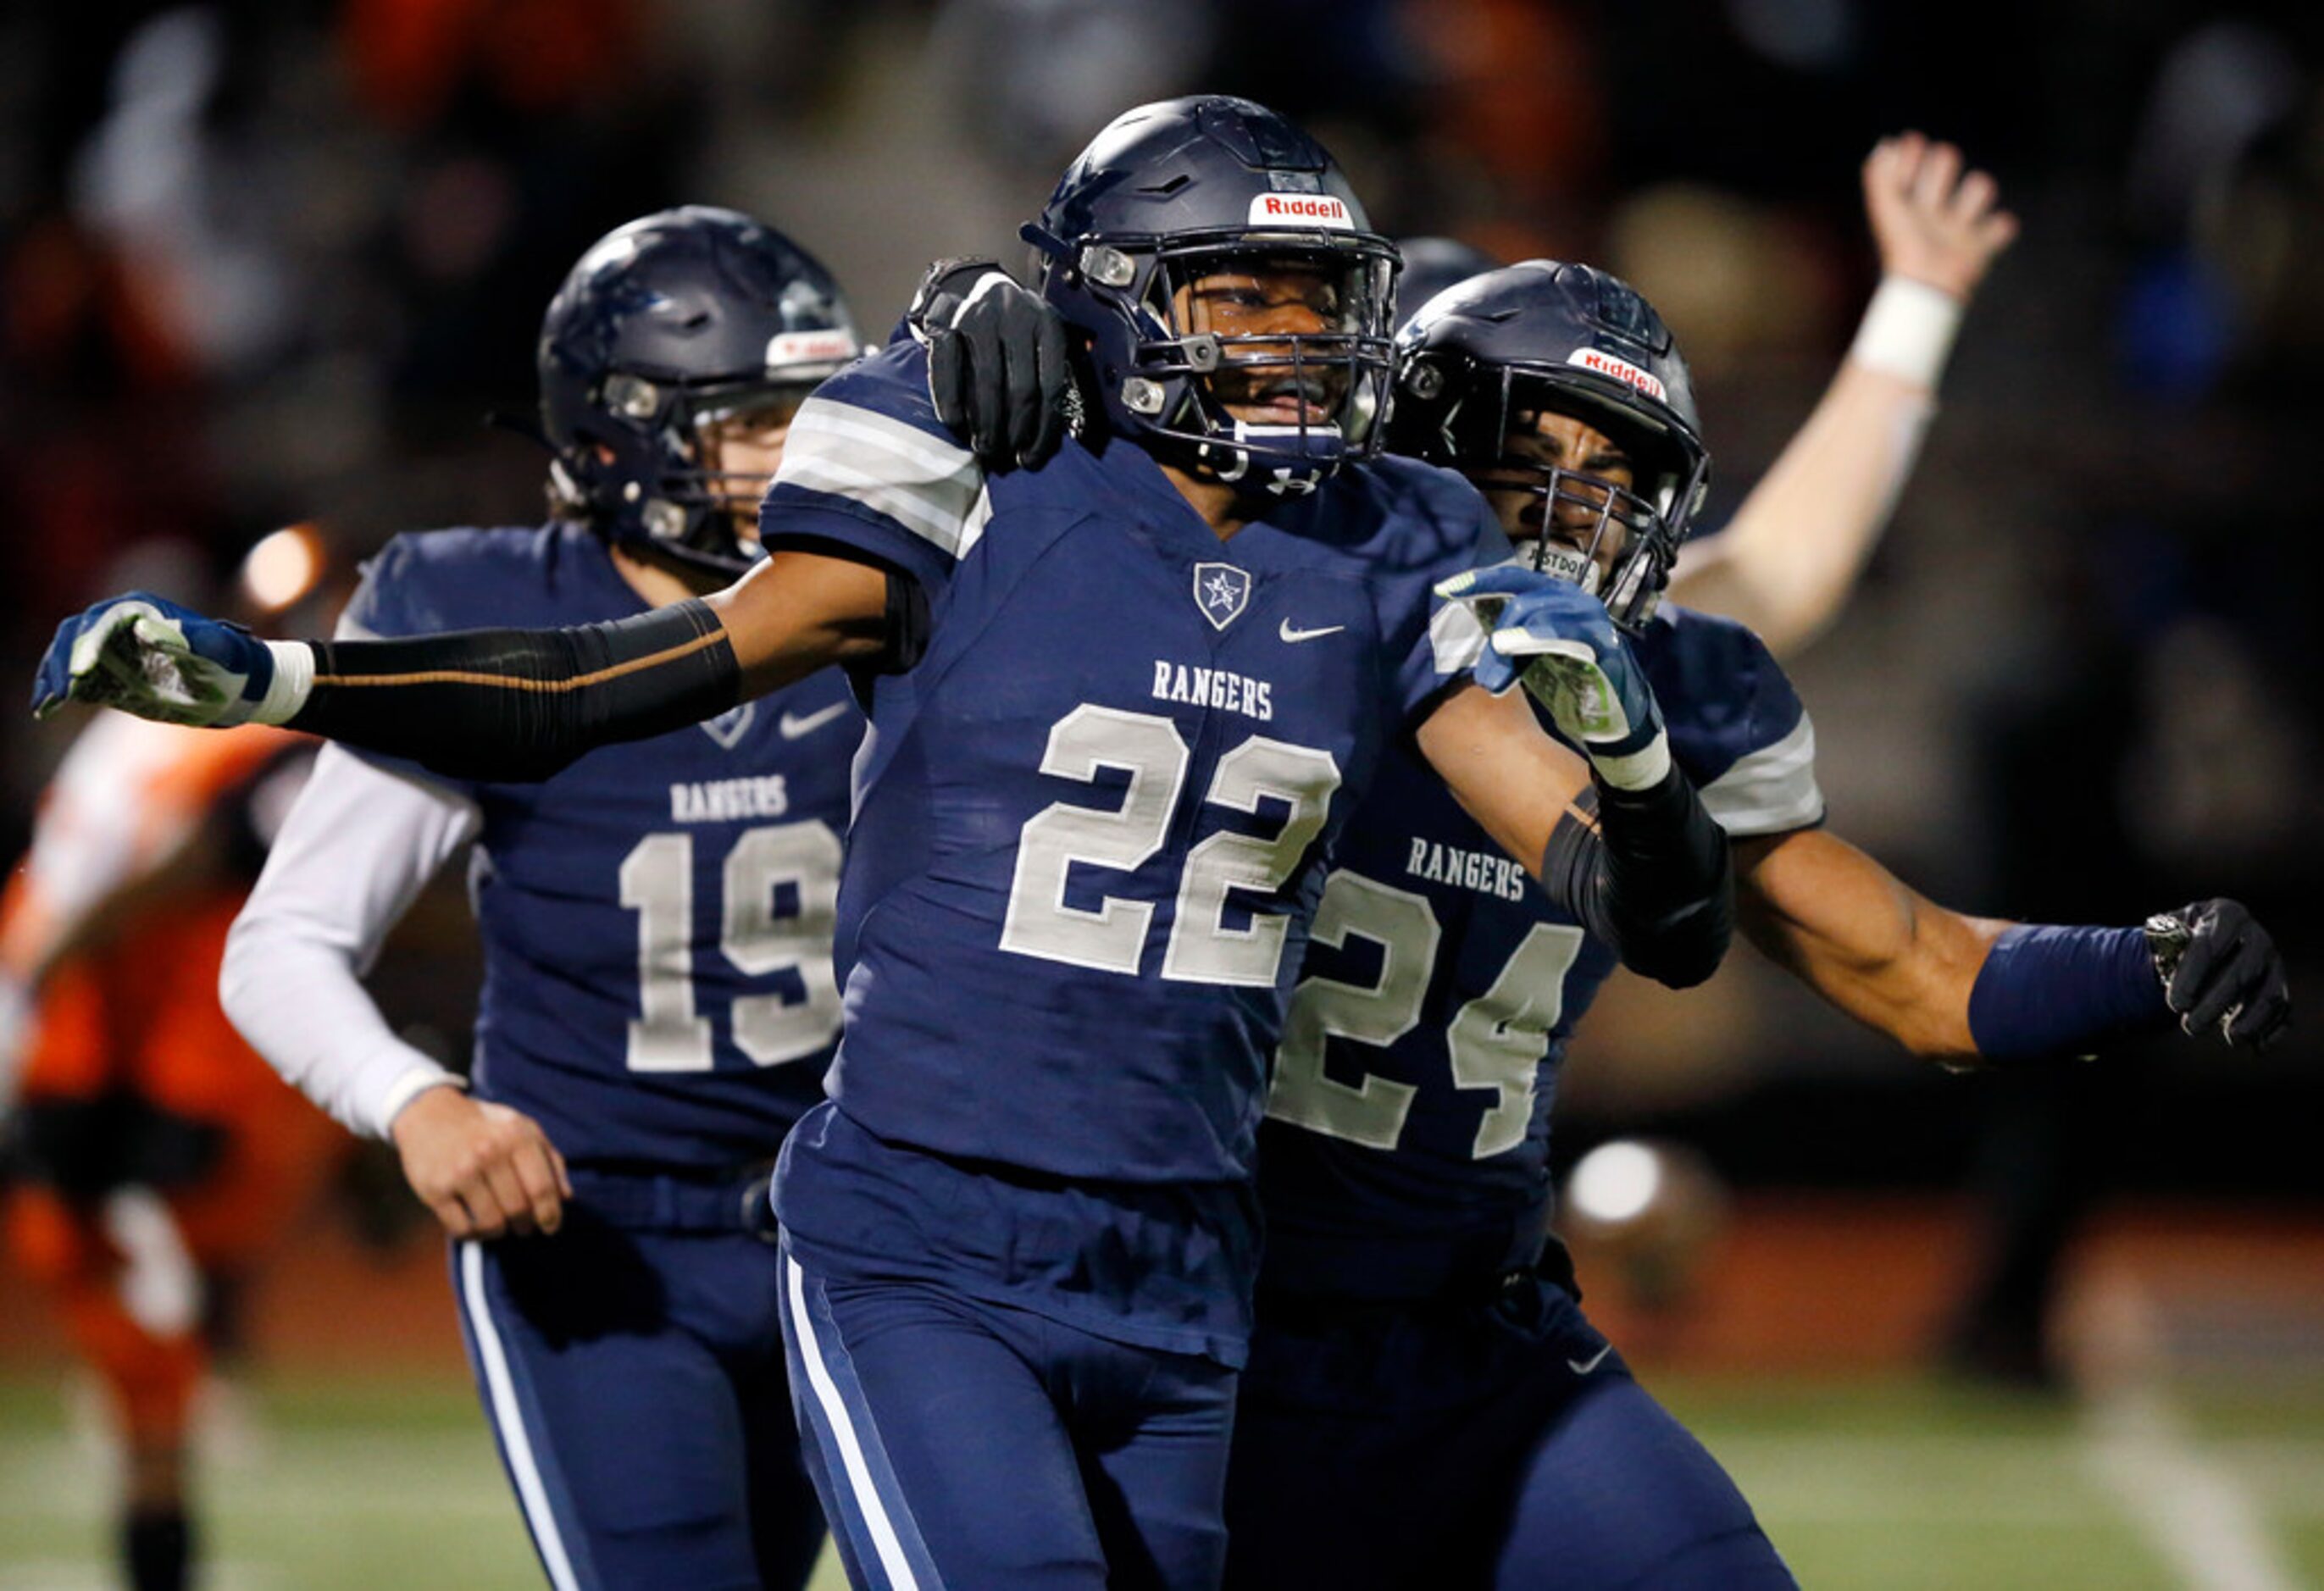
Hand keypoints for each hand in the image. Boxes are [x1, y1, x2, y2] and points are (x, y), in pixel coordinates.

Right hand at [32, 592, 281, 725]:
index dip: (88, 644)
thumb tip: (142, 629)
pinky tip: (46, 707)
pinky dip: (58, 691)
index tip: (81, 673)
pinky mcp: (110, 674)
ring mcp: (113, 649)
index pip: (104, 621)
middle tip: (62, 691)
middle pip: (77, 634)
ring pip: (68, 654)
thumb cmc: (232, 661)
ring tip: (46, 702)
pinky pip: (76, 679)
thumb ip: (185, 638)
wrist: (240, 685)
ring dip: (54, 676)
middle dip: (64, 660)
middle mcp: (121, 625)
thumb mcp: (217, 649)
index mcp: (143, 609)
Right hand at [391, 1087, 571, 1238]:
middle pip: (518, 1209)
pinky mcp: (435, 1189)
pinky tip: (476, 1227)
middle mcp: (489, 1153)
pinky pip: (461, 1228)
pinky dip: (473, 1235)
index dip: (551, 1214)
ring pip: (491, 1223)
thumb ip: (550, 1160)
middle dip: (525, 1225)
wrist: (429, 1113)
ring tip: (500, 1226)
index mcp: (516, 1137)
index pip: (542, 1189)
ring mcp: (460, 1172)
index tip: (551, 1227)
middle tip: (524, 1227)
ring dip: (499, 1231)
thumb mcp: (522, 1129)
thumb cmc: (485, 1125)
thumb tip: (566, 1198)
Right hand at [911, 258, 1072, 469]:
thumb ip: (1066, 363)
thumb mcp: (1048, 331)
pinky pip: (947, 369)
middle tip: (1007, 456)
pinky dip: (951, 401)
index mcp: (1047, 323)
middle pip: (1021, 388)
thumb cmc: (1017, 324)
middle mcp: (1016, 317)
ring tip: (985, 449)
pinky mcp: (947, 324)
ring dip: (986, 424)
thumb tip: (1082, 416)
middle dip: (1015, 431)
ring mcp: (979, 318)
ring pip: (987, 382)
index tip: (1032, 456)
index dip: (1043, 429)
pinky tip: (955, 425)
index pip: (1052, 385)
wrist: (972, 283)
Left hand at [1436, 564, 1669, 789]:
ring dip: (1513, 640)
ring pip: (1542, 612)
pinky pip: (1572, 635)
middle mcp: (1572, 600)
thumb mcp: (1527, 655)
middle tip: (1484, 677)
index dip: (1479, 580)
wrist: (1613, 717)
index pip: (1512, 578)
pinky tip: (1520, 648)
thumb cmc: (1567, 679)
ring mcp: (1591, 619)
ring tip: (1493, 667)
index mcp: (1552, 598)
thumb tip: (1461, 622)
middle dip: (1497, 632)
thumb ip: (1502, 637)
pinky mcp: (1605, 644)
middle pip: (1524, 597)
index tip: (1445, 588)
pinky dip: (1543, 638)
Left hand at [1862, 132, 2016, 300]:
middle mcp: (1934, 210)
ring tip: (1959, 213)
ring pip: (1980, 187)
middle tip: (1934, 178)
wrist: (1926, 285)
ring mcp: (1960, 226)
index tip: (1912, 143)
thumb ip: (1881, 176)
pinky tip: (1984, 232)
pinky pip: (2003, 225)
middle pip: (1948, 164)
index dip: (1913, 152)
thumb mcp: (1886, 208)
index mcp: (1909, 203)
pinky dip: (2000, 226)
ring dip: (1975, 192)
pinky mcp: (1982, 246)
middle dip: (1941, 165)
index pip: (1913, 162)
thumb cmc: (1903, 246)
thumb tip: (1885, 144)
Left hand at [2146, 899, 2291, 1052]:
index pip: (2208, 946)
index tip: (2175, 1005)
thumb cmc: (2183, 938)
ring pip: (2269, 994)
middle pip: (2242, 973)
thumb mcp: (2168, 929)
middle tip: (2191, 1027)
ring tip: (2231, 1039)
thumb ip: (2161, 935)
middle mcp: (2256, 937)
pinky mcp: (2280, 986)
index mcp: (2227, 915)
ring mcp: (2273, 962)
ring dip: (2251, 1020)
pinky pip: (2284, 1010)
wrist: (2207, 946)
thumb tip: (2159, 938)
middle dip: (2216, 1004)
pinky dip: (2273, 1030)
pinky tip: (2258, 1047)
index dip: (2191, 977)